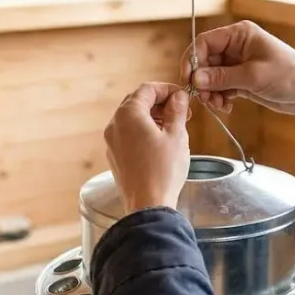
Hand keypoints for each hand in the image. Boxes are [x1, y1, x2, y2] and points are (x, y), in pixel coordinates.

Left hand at [104, 82, 191, 213]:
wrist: (148, 205)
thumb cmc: (163, 170)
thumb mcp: (177, 135)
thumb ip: (177, 111)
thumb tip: (178, 97)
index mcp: (128, 114)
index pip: (147, 89)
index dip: (167, 89)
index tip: (182, 97)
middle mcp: (114, 125)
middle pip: (137, 102)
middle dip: (160, 103)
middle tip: (181, 111)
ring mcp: (111, 142)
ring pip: (132, 119)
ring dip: (152, 117)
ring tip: (173, 127)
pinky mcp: (114, 156)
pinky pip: (128, 135)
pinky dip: (143, 131)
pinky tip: (160, 142)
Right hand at [181, 20, 294, 125]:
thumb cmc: (290, 75)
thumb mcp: (253, 76)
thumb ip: (222, 77)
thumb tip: (195, 78)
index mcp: (240, 35)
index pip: (205, 42)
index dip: (193, 60)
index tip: (188, 79)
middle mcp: (237, 46)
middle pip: (205, 60)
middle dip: (202, 80)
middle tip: (205, 98)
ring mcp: (238, 63)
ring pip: (211, 76)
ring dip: (210, 92)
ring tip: (218, 105)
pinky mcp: (242, 79)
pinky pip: (221, 87)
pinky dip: (219, 97)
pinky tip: (226, 106)